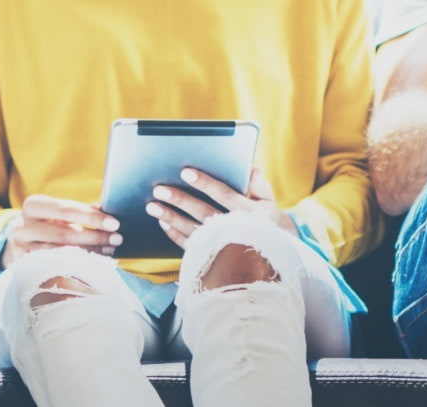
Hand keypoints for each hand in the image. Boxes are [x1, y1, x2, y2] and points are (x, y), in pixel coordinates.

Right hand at [0, 194, 122, 267]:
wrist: (20, 242)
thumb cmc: (49, 223)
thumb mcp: (60, 213)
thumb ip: (82, 211)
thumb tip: (110, 212)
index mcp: (33, 205)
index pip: (66, 210)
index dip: (92, 217)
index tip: (115, 223)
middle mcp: (23, 226)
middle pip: (64, 234)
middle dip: (95, 237)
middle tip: (117, 239)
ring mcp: (21, 249)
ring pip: (61, 254)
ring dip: (90, 254)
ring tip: (110, 251)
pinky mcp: (24, 267)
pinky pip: (55, 270)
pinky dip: (78, 267)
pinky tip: (95, 265)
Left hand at [148, 166, 295, 247]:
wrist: (274, 257)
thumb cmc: (269, 223)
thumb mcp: (271, 203)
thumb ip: (260, 185)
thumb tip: (250, 168)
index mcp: (252, 214)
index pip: (225, 195)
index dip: (205, 183)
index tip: (185, 172)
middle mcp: (236, 231)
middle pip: (204, 213)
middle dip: (180, 200)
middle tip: (159, 188)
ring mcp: (222, 247)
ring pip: (192, 231)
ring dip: (171, 218)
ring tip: (152, 206)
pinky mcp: (213, 258)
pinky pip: (190, 246)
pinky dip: (175, 235)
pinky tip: (163, 223)